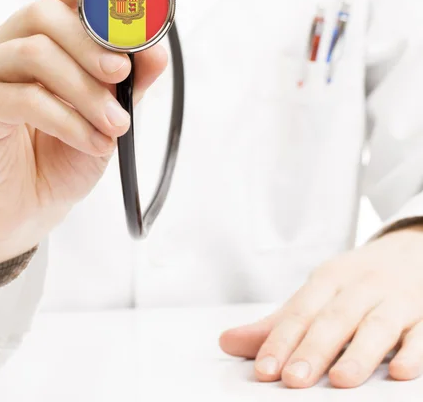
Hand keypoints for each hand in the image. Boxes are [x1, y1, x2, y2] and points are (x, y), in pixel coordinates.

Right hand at [0, 0, 166, 282]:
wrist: (22, 211)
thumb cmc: (60, 157)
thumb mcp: (108, 116)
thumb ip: (129, 81)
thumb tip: (155, 49)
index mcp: (39, 37)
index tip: (136, 4)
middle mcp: (6, 44)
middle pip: (45, 13)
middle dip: (92, 44)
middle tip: (122, 75)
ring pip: (35, 52)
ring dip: (86, 91)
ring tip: (115, 125)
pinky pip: (25, 98)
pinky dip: (68, 120)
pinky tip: (91, 142)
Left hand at [219, 225, 422, 387]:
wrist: (411, 249)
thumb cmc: (355, 281)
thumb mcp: (317, 293)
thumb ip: (277, 324)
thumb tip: (227, 342)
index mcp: (328, 280)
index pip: (300, 312)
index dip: (280, 340)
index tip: (264, 369)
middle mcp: (359, 287)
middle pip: (334, 319)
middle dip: (313, 349)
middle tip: (293, 379)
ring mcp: (395, 299)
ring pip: (377, 326)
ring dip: (359, 353)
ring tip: (341, 381)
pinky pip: (421, 333)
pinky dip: (413, 351)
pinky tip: (401, 371)